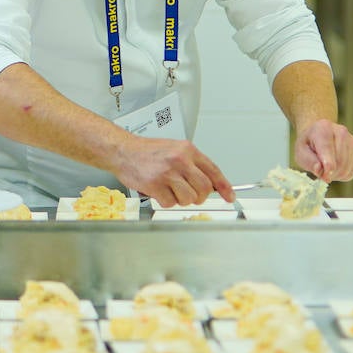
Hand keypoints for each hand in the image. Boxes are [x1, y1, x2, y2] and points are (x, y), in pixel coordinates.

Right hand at [111, 135, 232, 206]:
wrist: (123, 151)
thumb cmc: (147, 151)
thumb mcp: (174, 149)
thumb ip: (192, 164)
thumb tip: (210, 183)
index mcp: (187, 150)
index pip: (213, 170)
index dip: (224, 186)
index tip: (230, 196)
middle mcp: (180, 160)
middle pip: (203, 189)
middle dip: (199, 196)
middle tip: (190, 194)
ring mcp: (167, 173)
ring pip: (188, 198)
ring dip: (180, 199)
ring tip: (170, 189)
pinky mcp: (155, 185)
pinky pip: (170, 203)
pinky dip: (166, 201)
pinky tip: (159, 190)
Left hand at [293, 119, 352, 181]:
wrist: (318, 135)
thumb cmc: (308, 144)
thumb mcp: (300, 151)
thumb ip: (308, 161)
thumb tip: (320, 170)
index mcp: (324, 128)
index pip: (328, 150)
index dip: (327, 168)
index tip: (324, 177)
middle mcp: (341, 132)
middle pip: (339, 162)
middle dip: (329, 173)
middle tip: (320, 172)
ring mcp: (352, 141)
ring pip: (347, 169)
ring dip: (335, 175)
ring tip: (326, 169)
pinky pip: (351, 171)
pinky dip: (342, 175)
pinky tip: (334, 168)